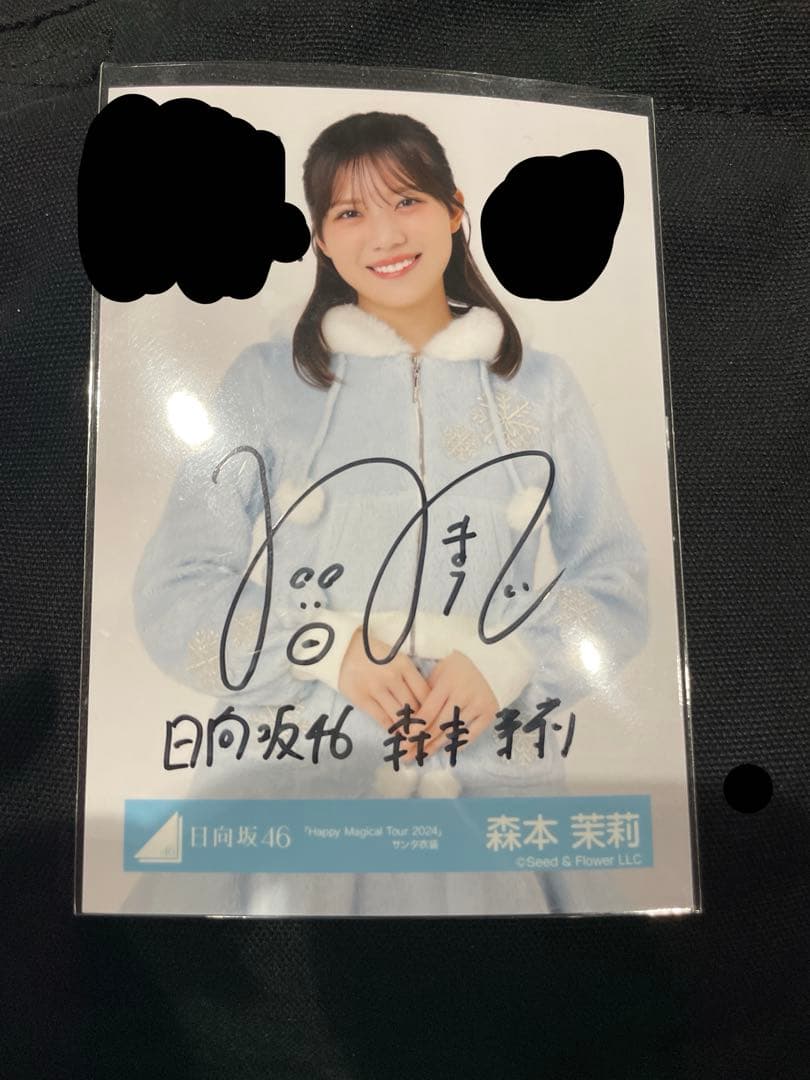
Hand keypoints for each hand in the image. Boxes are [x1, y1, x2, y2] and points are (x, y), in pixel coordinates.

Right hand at [338, 628, 430, 744]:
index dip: (432, 708)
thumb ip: (410, 676)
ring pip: (398, 715)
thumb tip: (427, 701)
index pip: (425, 692)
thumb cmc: (375, 655)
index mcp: (404, 665)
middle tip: (428, 733)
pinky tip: (397, 734)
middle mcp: (392, 677)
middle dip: (422, 721)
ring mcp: (376, 688)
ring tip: (414, 737)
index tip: (436, 718)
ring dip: (408, 728)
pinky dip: (391, 728)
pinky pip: (381, 718)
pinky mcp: (361, 698)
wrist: (343, 649)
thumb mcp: (396, 658)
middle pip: (414, 706)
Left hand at [418, 651, 498, 762]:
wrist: (493, 659)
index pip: (428, 711)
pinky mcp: (490, 712)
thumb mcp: (441, 670)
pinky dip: (459, 743)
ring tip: (423, 755)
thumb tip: (411, 716)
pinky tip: (446, 750)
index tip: (404, 740)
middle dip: (421, 742)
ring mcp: (478, 705)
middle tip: (408, 754)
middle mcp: (463, 695)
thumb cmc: (460, 664)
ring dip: (436, 746)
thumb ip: (427, 691)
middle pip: (439, 725)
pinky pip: (472, 734)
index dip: (416, 728)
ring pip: (453, 732)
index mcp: (447, 682)